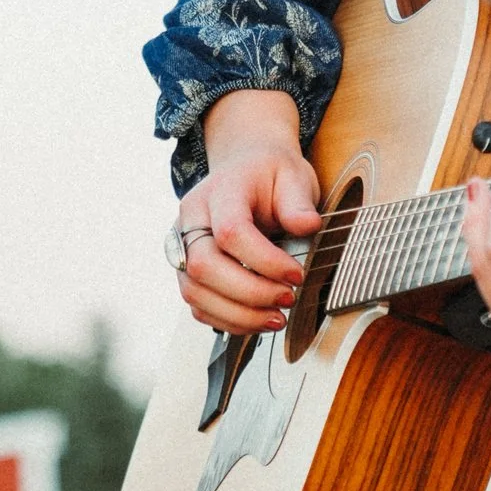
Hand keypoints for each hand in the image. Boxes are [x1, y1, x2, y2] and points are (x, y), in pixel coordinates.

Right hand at [174, 91, 320, 339]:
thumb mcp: (293, 176)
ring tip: (277, 318)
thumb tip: (308, 226)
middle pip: (204, 266)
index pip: (230, 231)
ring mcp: (183, 247)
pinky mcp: (186, 271)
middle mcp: (191, 219)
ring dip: (238, 314)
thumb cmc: (269, 176)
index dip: (265, 261)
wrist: (245, 170)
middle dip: (249, 292)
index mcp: (219, 191)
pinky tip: (258, 320)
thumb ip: (298, 202)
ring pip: (195, 291)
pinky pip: (197, 305)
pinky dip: (228, 320)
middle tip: (288, 299)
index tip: (297, 274)